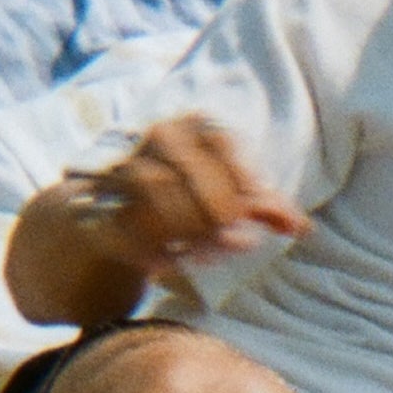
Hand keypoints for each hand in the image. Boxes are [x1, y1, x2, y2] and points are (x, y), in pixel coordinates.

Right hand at [70, 115, 307, 277]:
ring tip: (209, 258)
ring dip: (187, 228)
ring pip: (153, 187)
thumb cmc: (184, 199)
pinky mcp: (91, 204)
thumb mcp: (225, 195)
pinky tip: (168, 265)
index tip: (253, 217)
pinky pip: (120, 222)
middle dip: (216, 210)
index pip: (220, 141)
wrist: (108, 214)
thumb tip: (302, 228)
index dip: (242, 179)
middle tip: (238, 244)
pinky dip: (147, 247)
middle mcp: (151, 137)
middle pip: (187, 166)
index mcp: (188, 127)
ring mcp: (118, 168)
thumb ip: (264, 207)